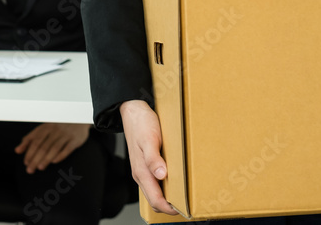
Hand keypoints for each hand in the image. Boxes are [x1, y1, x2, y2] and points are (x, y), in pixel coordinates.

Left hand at [14, 123, 89, 173]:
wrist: (78, 119)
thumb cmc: (57, 127)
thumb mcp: (42, 130)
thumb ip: (30, 139)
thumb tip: (17, 150)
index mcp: (46, 127)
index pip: (35, 141)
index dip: (29, 152)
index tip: (26, 162)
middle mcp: (55, 130)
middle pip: (43, 146)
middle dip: (35, 159)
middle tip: (30, 169)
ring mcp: (65, 134)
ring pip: (54, 148)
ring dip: (46, 159)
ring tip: (40, 167)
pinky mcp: (75, 139)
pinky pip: (67, 148)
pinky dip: (61, 155)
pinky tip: (54, 162)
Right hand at [120, 100, 177, 214]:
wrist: (133, 111)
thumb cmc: (141, 124)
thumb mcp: (149, 139)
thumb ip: (153, 158)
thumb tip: (161, 175)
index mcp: (141, 171)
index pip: (155, 200)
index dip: (169, 208)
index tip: (184, 210)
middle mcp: (141, 174)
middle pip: (155, 199)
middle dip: (169, 206)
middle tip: (188, 205)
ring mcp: (142, 169)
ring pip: (155, 191)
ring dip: (167, 197)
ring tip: (184, 195)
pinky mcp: (146, 163)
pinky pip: (155, 181)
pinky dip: (165, 186)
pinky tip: (175, 180)